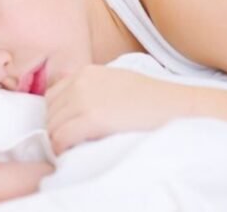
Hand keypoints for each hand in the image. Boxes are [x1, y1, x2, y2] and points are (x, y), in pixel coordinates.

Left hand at [46, 65, 188, 154]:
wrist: (176, 106)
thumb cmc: (152, 100)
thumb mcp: (116, 83)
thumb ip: (93, 90)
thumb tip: (75, 110)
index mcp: (86, 72)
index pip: (53, 96)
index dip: (57, 115)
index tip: (65, 129)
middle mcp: (80, 82)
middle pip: (50, 111)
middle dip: (55, 129)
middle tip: (67, 144)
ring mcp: (84, 98)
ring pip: (52, 125)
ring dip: (57, 140)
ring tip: (70, 150)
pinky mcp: (92, 118)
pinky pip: (61, 137)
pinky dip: (60, 148)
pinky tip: (69, 154)